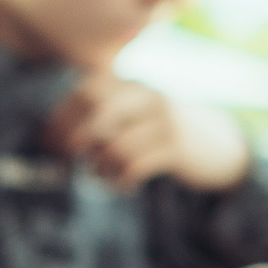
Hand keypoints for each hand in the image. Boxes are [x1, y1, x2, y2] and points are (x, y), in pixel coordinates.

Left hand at [45, 71, 250, 190]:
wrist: (217, 146)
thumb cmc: (160, 134)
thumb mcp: (134, 115)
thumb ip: (100, 118)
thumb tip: (54, 139)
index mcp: (132, 83)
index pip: (86, 91)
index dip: (62, 117)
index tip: (49, 142)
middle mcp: (147, 94)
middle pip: (96, 111)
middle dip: (73, 139)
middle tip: (67, 162)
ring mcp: (164, 119)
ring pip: (113, 145)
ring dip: (98, 166)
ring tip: (100, 174)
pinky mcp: (176, 147)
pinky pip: (133, 166)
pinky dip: (119, 180)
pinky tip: (122, 184)